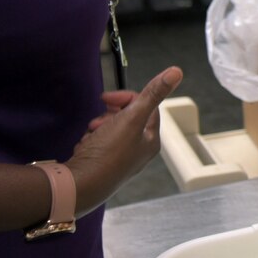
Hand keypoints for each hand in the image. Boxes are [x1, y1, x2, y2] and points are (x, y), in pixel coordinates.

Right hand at [64, 67, 182, 212]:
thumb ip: (153, 94)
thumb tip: (176, 72)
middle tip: (99, 119)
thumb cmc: (108, 153)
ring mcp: (121, 159)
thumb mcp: (132, 118)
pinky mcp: (104, 165)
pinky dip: (91, 140)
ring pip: (110, 129)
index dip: (128, 98)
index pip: (147, 108)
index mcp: (150, 141)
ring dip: (98, 127)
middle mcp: (139, 151)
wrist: (81, 185)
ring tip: (92, 134)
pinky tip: (86, 146)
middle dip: (110, 114)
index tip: (107, 98)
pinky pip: (98, 143)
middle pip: (127, 118)